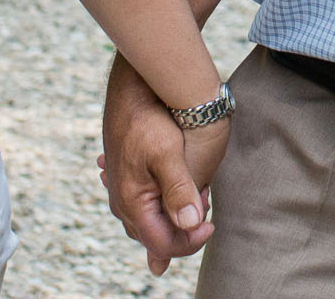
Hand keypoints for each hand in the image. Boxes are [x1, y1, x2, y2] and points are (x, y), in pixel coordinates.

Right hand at [100, 56, 216, 274]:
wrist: (132, 90)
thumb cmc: (150, 121)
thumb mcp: (167, 155)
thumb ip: (179, 192)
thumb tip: (191, 225)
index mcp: (132, 204)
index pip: (162, 244)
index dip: (189, 242)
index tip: (211, 226)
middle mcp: (122, 203)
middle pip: (155, 236)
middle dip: (182, 231)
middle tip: (205, 208)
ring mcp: (123, 190)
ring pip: (150, 220)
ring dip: (174, 217)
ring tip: (196, 197)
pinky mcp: (128, 177)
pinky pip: (144, 202)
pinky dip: (162, 206)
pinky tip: (172, 198)